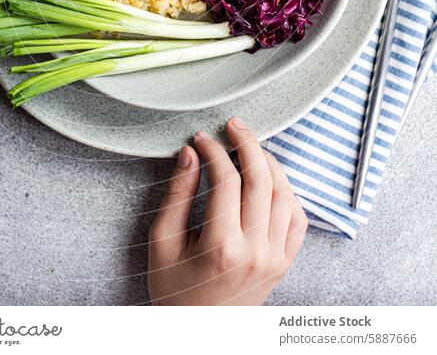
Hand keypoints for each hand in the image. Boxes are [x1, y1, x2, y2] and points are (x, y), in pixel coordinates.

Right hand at [148, 117, 307, 304]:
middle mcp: (255, 251)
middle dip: (247, 144)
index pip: (225, 180)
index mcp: (221, 247)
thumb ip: (176, 196)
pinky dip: (288, 192)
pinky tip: (270, 179)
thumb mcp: (162, 243)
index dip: (213, 151)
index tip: (201, 138)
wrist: (198, 335)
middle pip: (261, 180)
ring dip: (269, 163)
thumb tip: (190, 154)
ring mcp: (275, 258)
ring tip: (251, 146)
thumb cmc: (174, 291)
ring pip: (284, 195)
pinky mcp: (284, 263)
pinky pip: (298, 218)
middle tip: (233, 125)